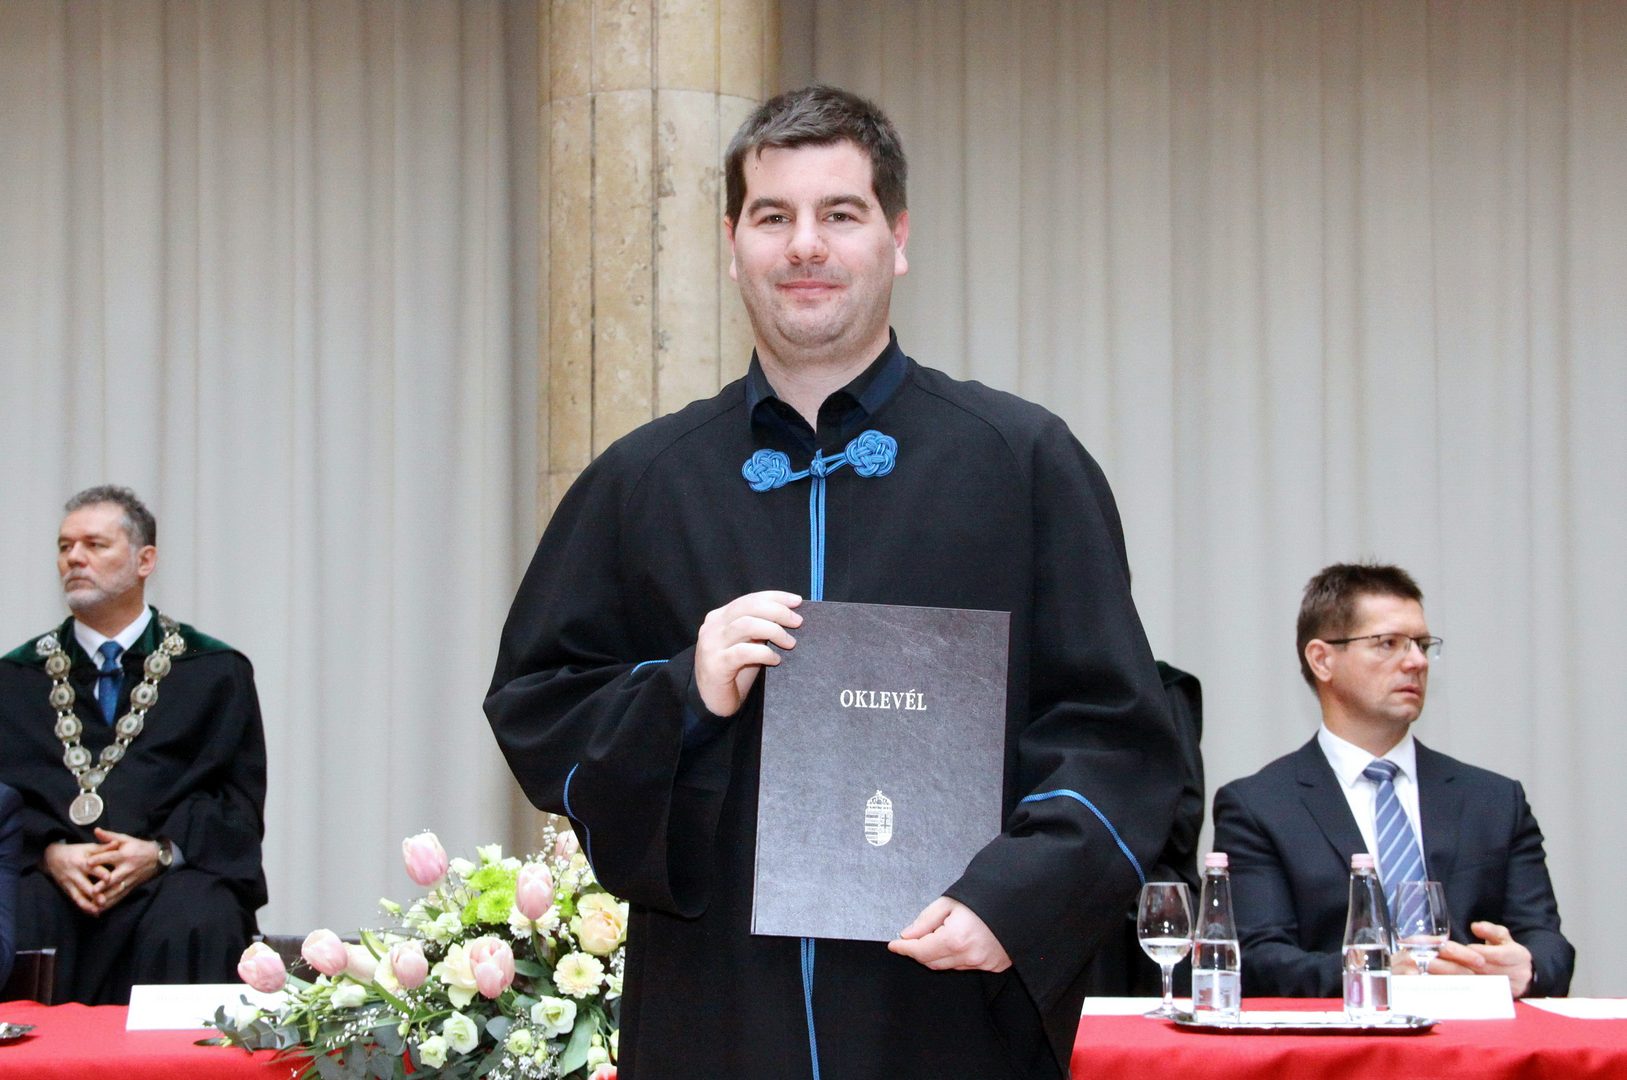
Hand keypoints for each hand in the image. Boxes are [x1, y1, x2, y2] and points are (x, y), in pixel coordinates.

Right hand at [41, 841, 106, 915]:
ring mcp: (70, 883)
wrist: (51, 857)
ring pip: (79, 896)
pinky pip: (75, 900)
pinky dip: (84, 907)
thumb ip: (104, 848)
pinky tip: (93, 913)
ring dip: (88, 904)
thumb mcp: (88, 847)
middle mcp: (75, 874)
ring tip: (98, 911)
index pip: (92, 869)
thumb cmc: (76, 851)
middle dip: (94, 894)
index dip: (100, 874)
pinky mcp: (67, 890)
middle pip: (85, 885)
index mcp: (82, 862)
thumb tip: (117, 843)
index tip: (109, 879)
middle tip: (104, 901)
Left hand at [87, 828, 163, 911]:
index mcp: (125, 855)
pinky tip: (101, 910)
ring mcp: (129, 879)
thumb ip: (110, 837)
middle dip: (104, 885)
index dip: (99, 859)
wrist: (156, 858)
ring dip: (106, 898)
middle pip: (114, 877)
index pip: (110, 857)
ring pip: (116, 890)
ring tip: (94, 904)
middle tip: (93, 890)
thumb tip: (96, 831)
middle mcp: (127, 868)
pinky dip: (110, 904)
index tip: (87, 863)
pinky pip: (120, 897)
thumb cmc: (138, 847)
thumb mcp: (126, 839)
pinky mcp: (130, 887)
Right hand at [693, 591, 801, 716]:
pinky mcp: (716, 665)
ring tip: (790, 643)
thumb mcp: (747, 643)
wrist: (713, 700)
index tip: (797, 601)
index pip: (750, 599)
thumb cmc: (735, 671)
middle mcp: (713, 627)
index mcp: (720, 617)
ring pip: (746, 625)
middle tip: (797, 622)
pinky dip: (764, 653)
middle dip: (777, 611)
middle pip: (748, 607)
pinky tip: (775, 660)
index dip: (775, 597)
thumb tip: (790, 615)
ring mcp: (712, 645)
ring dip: (774, 631)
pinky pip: (744, 652)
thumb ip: (759, 627)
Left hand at [888, 897, 1010, 971]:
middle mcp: (970, 956)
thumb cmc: (985, 896)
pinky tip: (960, 942)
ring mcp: (984, 964)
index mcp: (956, 939)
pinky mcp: (995, 966)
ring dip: (938, 955)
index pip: (920, 952)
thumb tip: (907, 935)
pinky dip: (957, 957)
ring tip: (939, 935)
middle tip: (911, 940)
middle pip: (933, 962)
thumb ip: (926, 921)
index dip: (904, 949)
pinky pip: (968, 966)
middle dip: (919, 952)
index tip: (894, 945)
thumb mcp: (950, 901)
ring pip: (950, 966)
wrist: (1019, 899)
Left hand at [1429, 921, 1533, 996]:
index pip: (1499, 955)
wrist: (1523, 975)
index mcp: (1518, 957)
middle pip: (1483, 971)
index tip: (1461, 947)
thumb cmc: (1507, 951)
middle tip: (1433, 958)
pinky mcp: (1493, 1000)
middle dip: (1457, 964)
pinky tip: (1437, 980)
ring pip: (1475, 984)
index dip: (1480, 952)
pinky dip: (1454, 987)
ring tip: (1430, 968)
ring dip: (1451, 976)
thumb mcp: (1503, 936)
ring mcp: (1504, 990)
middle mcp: (1514, 976)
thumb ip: (1491, 930)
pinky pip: (1471, 994)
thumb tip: (1476, 927)